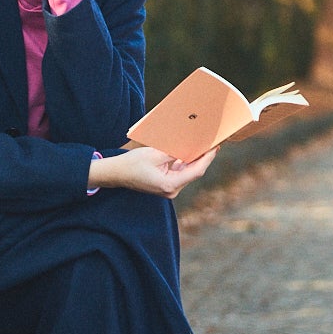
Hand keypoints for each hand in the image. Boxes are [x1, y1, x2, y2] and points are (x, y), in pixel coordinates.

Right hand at [87, 145, 216, 199]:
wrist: (117, 173)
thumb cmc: (133, 164)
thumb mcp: (155, 154)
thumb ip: (175, 152)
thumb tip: (190, 146)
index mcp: (170, 185)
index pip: (196, 171)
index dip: (207, 158)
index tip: (215, 147)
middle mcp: (172, 190)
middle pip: (193, 173)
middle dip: (203, 158)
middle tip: (213, 143)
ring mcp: (169, 189)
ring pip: (187, 173)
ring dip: (195, 159)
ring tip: (204, 145)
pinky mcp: (166, 184)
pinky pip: (180, 173)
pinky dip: (185, 162)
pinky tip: (190, 151)